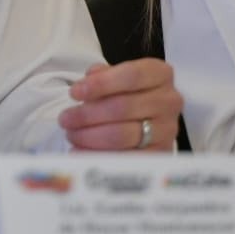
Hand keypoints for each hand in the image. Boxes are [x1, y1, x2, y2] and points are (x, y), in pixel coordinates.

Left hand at [58, 59, 183, 150]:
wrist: (150, 118)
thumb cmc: (128, 93)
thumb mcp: (117, 77)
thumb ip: (102, 76)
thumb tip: (87, 82)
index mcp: (160, 74)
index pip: (131, 76)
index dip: (100, 84)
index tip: (74, 93)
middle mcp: (169, 101)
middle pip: (123, 107)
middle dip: (87, 114)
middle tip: (65, 119)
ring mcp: (167, 130)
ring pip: (121, 135)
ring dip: (89, 136)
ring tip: (71, 134)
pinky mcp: (160, 155)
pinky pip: (125, 158)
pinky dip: (98, 156)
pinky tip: (80, 152)